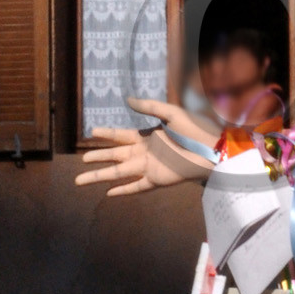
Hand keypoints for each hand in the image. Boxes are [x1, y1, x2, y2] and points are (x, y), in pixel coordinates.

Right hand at [75, 101, 212, 195]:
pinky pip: (136, 186)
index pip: (121, 136)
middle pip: (114, 156)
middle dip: (97, 157)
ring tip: (81, 179)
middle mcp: (144, 153)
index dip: (107, 134)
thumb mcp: (171, 113)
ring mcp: (149, 167)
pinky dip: (123, 190)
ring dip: (100, 176)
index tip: (92, 132)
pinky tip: (109, 193)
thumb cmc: (196, 130)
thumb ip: (149, 107)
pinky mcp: (157, 180)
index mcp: (147, 136)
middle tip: (82, 160)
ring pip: (118, 173)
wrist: (213, 150)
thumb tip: (127, 99)